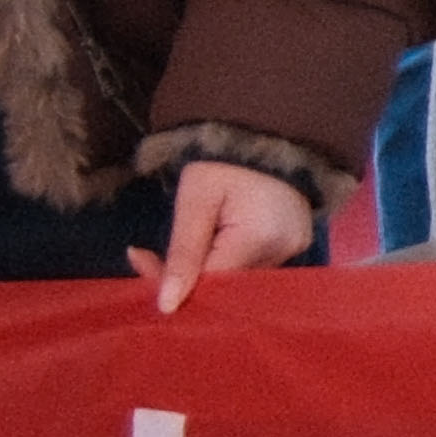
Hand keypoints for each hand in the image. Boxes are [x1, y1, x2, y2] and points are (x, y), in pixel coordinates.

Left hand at [140, 157, 316, 312]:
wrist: (264, 130)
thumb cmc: (224, 161)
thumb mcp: (195, 200)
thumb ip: (182, 253)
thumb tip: (166, 306)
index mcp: (260, 239)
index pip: (210, 282)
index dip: (174, 280)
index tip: (140, 258)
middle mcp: (284, 251)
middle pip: (226, 284)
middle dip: (188, 275)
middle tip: (151, 254)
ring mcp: (294, 248)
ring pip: (238, 277)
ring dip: (208, 267)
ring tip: (189, 238)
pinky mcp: (295, 244)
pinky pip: (253, 265)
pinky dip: (228, 258)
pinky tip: (213, 240)